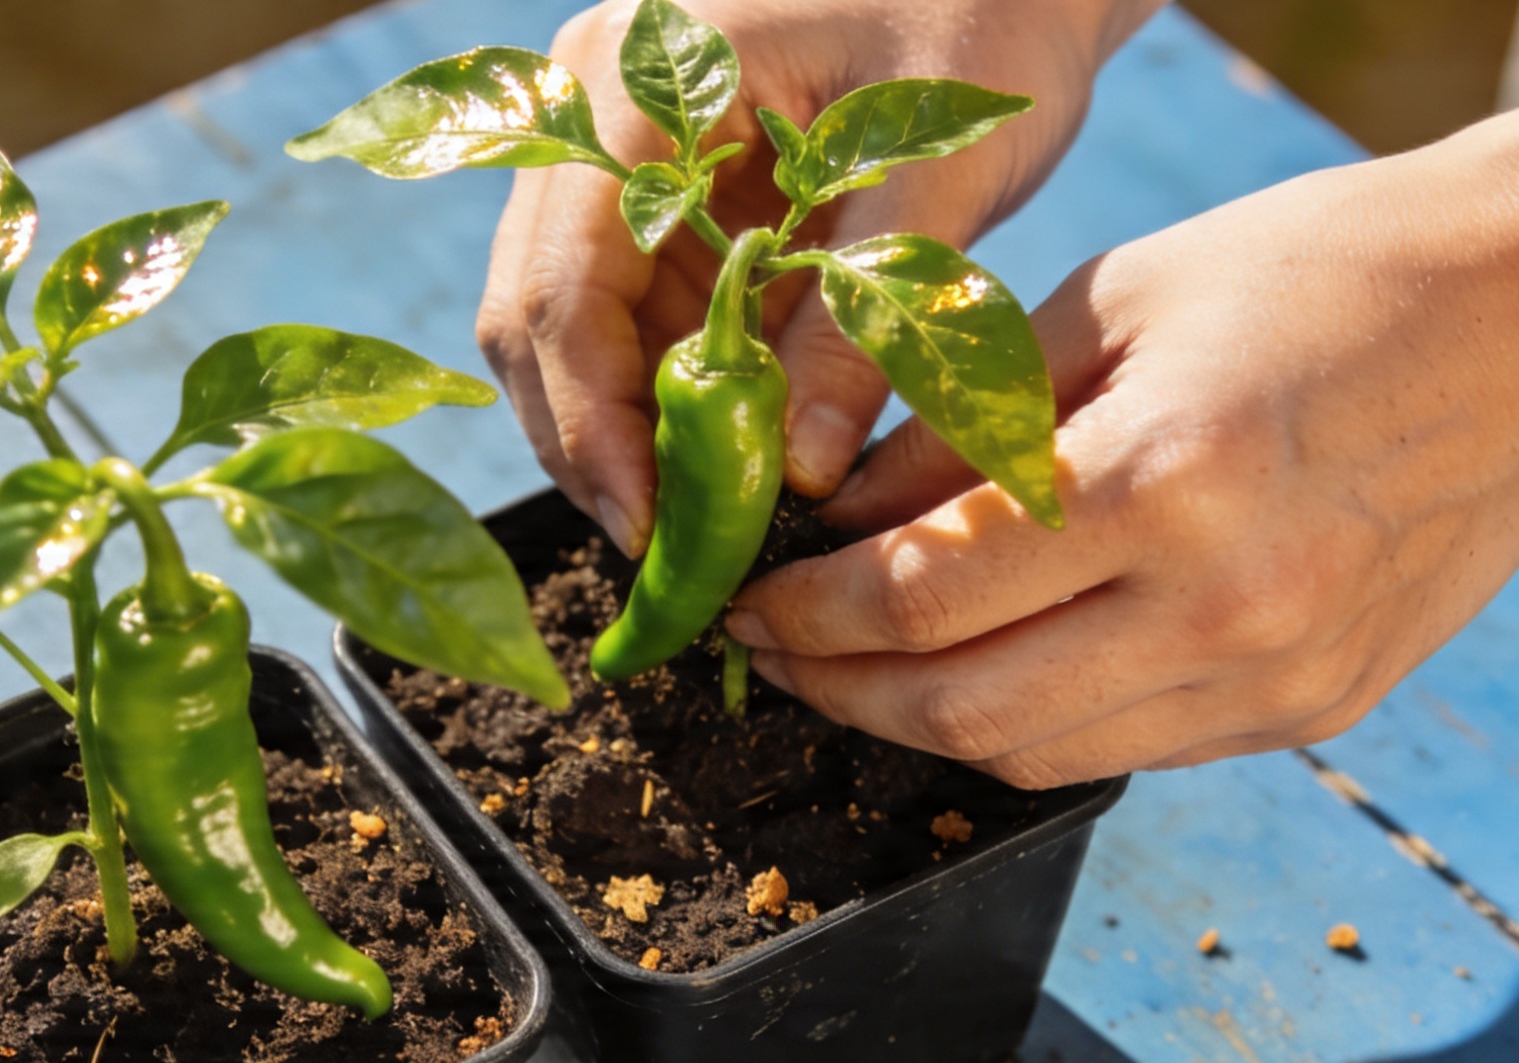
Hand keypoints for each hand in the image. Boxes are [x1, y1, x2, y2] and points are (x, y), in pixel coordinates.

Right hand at [479, 0, 1152, 555]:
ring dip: (620, 432)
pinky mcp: (656, 195)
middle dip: (591, 446)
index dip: (595, 424)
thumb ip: (855, 315)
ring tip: (694, 527)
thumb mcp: (933, 169)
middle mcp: (588, 111)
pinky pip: (628, 317)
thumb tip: (793, 471)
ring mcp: (612, 153)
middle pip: (535, 315)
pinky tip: (716, 463)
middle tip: (668, 554)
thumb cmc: (983, 20)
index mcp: (633, 81)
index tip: (651, 528)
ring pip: (565, 329)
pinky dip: (662, 396)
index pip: (564, 286)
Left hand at [726, 143, 1518, 788]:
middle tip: (773, 654)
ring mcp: (1276, 680)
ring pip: (1033, 760)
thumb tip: (832, 526)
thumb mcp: (1110, 306)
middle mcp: (1222, 609)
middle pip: (958, 715)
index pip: (918, 600)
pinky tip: (988, 666)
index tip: (744, 604)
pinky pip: (1123, 753)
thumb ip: (958, 430)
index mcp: (1161, 482)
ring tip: (859, 669)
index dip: (803, 620)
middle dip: (835, 695)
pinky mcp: (1313, 713)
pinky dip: (1030, 724)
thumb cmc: (1316, 279)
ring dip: (920, 727)